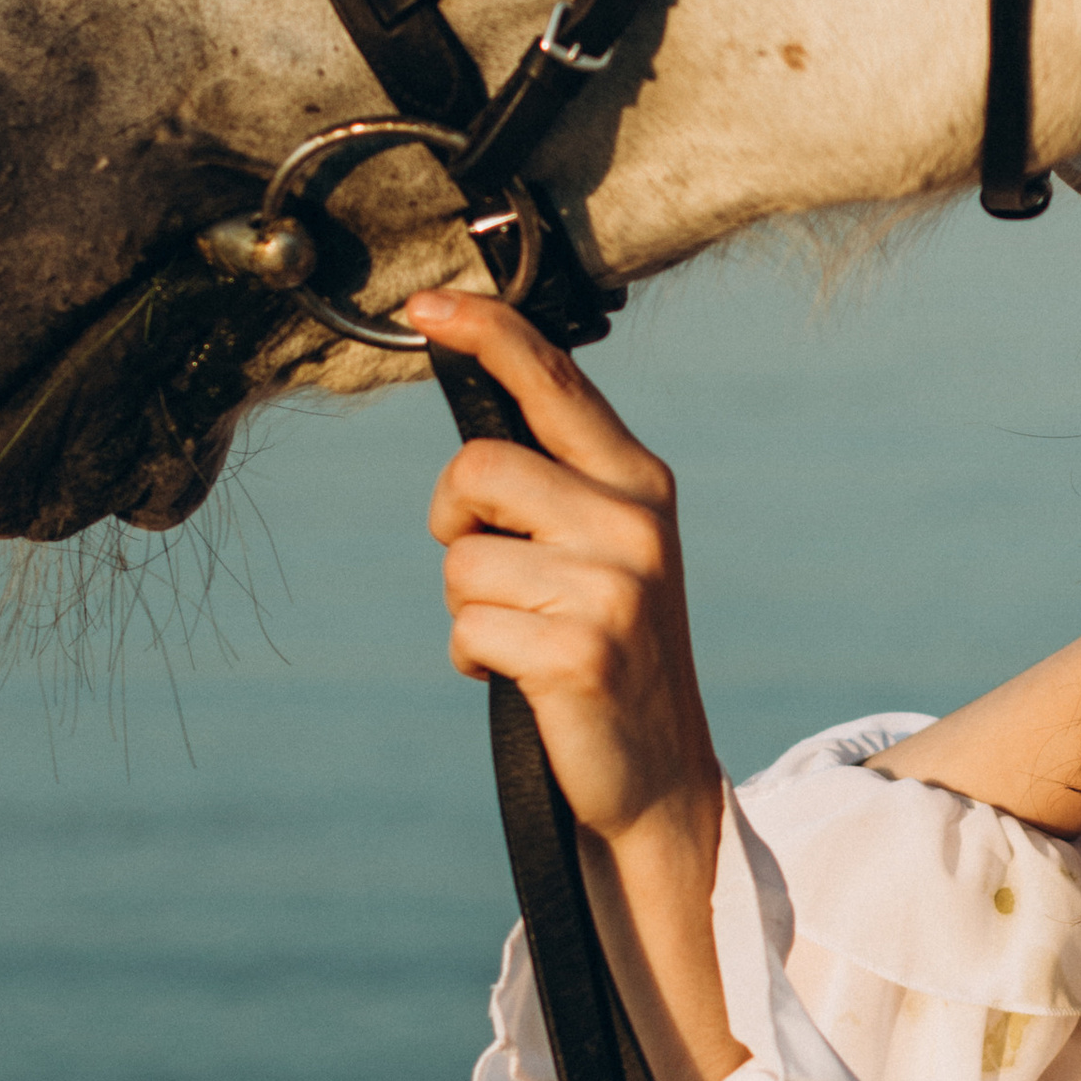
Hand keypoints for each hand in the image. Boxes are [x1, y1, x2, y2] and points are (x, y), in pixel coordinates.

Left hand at [414, 288, 720, 853]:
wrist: (656, 773)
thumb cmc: (607, 647)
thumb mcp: (603, 546)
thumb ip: (555, 480)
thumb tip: (473, 410)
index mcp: (640, 481)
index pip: (554, 384)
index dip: (487, 332)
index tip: (424, 307)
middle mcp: (635, 523)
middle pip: (478, 469)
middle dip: (455, 523)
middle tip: (489, 569)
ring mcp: (614, 587)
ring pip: (461, 560)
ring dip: (468, 608)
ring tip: (524, 636)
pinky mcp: (581, 653)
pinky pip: (466, 629)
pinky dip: (474, 660)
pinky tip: (522, 678)